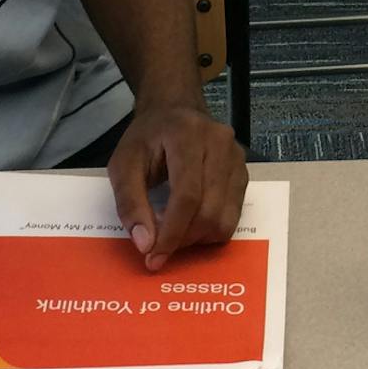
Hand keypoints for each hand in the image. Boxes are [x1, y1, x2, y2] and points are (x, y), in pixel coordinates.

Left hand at [107, 99, 248, 270]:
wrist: (174, 111)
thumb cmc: (147, 138)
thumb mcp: (123, 164)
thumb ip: (130, 202)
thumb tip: (145, 244)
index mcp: (188, 135)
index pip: (187, 195)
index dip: (171, 232)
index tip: (153, 257)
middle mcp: (221, 144)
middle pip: (209, 211)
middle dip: (183, 239)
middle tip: (159, 248)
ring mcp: (237, 158)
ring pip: (225, 218)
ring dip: (197, 238)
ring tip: (174, 233)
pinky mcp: (244, 172)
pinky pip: (233, 215)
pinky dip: (210, 229)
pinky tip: (190, 223)